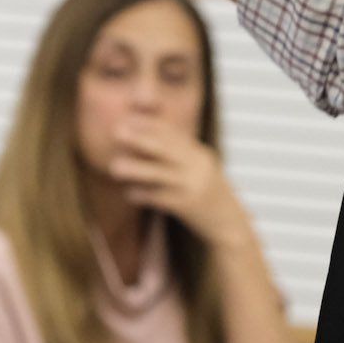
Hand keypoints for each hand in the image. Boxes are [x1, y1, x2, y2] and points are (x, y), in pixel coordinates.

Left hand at [107, 121, 250, 247]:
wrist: (229, 224)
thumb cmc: (207, 196)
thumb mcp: (198, 170)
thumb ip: (179, 157)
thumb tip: (146, 144)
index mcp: (199, 154)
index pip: (172, 134)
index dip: (149, 125)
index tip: (127, 118)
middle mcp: (198, 167)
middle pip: (166, 148)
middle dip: (140, 139)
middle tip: (116, 131)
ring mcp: (195, 186)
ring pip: (161, 174)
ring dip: (136, 169)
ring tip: (114, 166)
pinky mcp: (189, 206)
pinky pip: (162, 199)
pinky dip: (144, 195)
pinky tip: (128, 194)